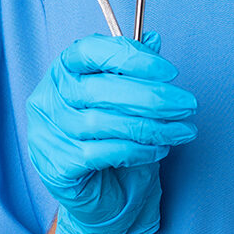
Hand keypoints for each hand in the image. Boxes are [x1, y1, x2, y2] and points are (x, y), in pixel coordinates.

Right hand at [26, 31, 198, 233]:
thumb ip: (135, 67)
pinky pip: (102, 153)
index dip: (131, 57)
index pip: (91, 50)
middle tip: (187, 104)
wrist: (106, 194)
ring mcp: (47, 133)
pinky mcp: (56, 166)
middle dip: (152, 96)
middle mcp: (49, 98)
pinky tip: (159, 149)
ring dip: (152, 126)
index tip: (168, 72)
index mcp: (64, 69)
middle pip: (101, 89)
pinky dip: (138, 150)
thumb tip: (153, 39)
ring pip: (104, 122)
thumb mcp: (129, 96)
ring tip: (181, 130)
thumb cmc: (116, 136)